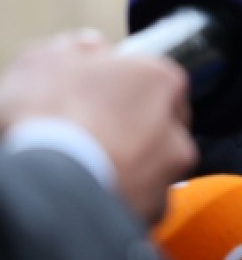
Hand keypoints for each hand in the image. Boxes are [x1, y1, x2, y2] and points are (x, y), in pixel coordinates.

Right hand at [0, 30, 197, 221]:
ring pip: (148, 167)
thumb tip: (91, 46)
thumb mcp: (45, 61)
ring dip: (123, 167)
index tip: (94, 102)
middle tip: (83, 137)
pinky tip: (87, 193)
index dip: (120, 91)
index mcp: (160, 80)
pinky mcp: (154, 212)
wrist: (49, 185)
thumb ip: (75, 48)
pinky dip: (117, 199)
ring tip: (80, 169)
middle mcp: (178, 126)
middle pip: (154, 125)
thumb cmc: (48, 113)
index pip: (153, 81)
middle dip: (126, 131)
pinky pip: (137, 203)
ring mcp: (169, 173)